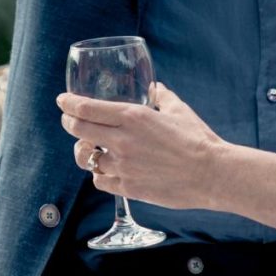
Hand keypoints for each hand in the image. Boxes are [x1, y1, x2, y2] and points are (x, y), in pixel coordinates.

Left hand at [57, 82, 230, 211]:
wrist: (212, 174)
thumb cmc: (199, 140)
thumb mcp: (180, 111)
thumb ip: (163, 97)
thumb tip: (156, 88)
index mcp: (133, 117)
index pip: (85, 108)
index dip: (68, 103)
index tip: (62, 101)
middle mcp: (122, 141)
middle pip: (78, 130)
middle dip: (68, 122)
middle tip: (69, 120)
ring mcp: (123, 166)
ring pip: (86, 158)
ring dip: (84, 151)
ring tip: (89, 148)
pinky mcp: (129, 187)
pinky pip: (101, 181)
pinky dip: (100, 174)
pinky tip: (106, 170)